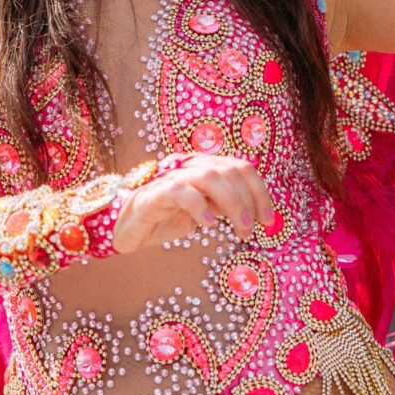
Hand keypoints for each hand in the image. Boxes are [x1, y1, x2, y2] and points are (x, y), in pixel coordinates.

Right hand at [111, 155, 272, 252]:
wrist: (126, 227)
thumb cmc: (167, 217)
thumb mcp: (205, 212)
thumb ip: (226, 206)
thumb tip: (256, 214)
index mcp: (204, 166)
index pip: (240, 167)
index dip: (259, 191)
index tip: (268, 220)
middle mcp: (188, 165)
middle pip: (228, 170)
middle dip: (247, 199)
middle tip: (251, 228)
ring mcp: (170, 177)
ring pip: (208, 176)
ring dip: (231, 202)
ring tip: (239, 228)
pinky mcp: (152, 194)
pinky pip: (179, 191)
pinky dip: (199, 206)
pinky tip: (208, 224)